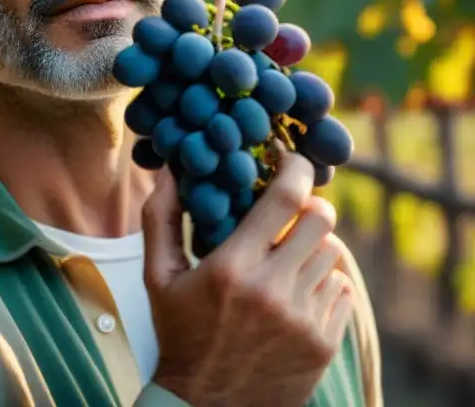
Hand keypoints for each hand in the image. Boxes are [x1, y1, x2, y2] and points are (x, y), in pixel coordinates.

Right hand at [142, 148, 353, 406]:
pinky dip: (323, 283)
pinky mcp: (324, 343)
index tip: (293, 158)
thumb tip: (168, 169)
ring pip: (334, 255)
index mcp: (230, 269)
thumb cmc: (179, 334)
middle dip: (308, 208)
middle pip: (322, 221)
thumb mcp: (158, 277)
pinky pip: (342, 291)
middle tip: (290, 213)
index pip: (283, 200)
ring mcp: (302, 320)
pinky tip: (295, 293)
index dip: (296, 169)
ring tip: (286, 259)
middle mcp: (271, 292)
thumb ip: (161, 218)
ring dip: (314, 248)